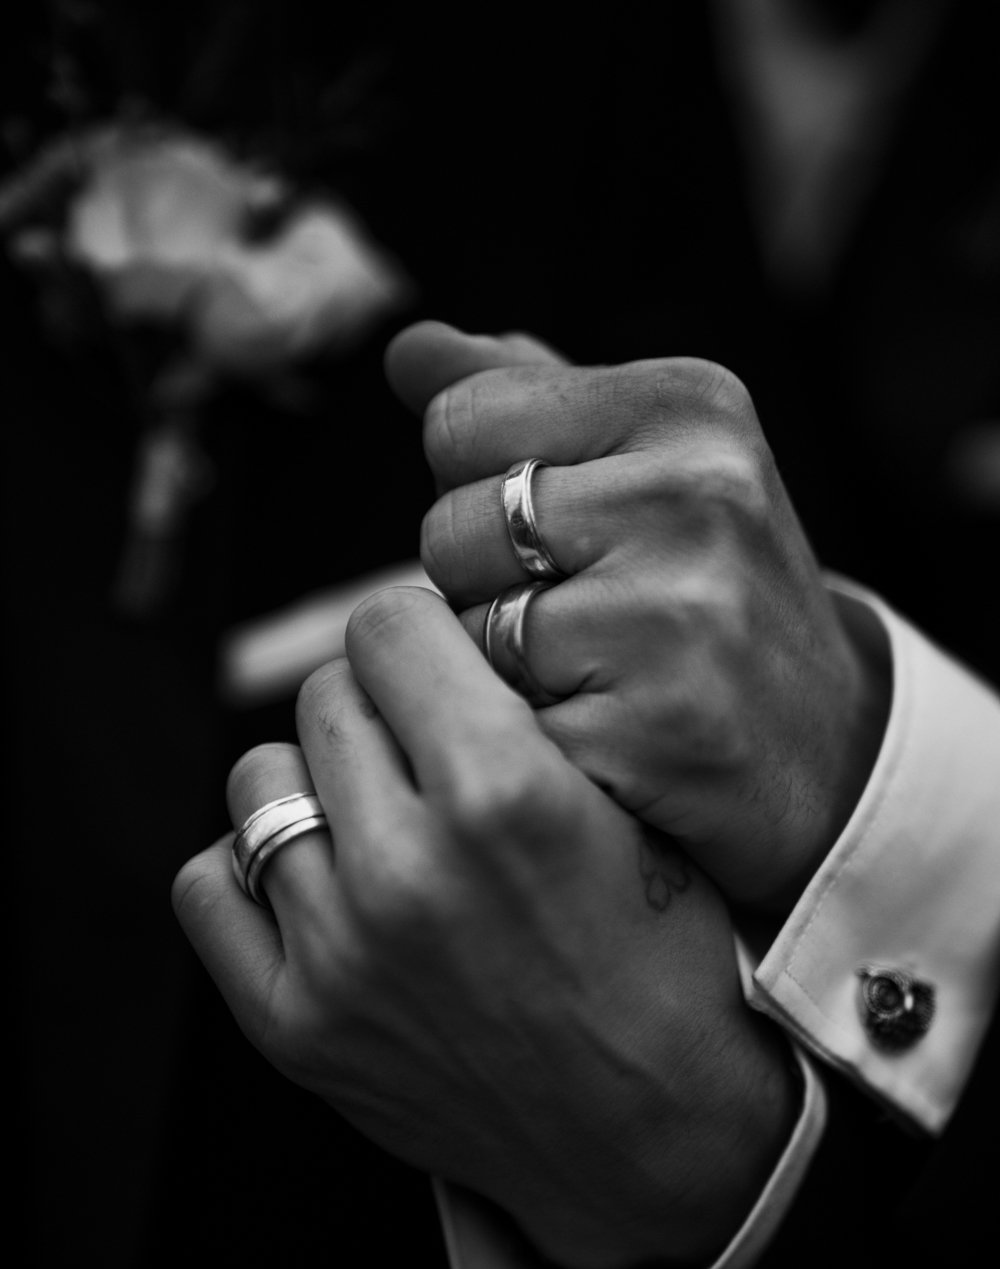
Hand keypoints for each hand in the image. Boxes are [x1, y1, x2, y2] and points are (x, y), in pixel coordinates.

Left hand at [173, 588, 795, 1268]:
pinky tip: (321, 883)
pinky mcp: (293, 1027)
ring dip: (316, 782)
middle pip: (325, 697)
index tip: (438, 665)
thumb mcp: (630, 812)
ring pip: (261, 780)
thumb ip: (520, 715)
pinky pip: (208, 885)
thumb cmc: (660, 963)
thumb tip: (427, 642)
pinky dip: (253, 869)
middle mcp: (408, 868)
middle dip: (377, 706)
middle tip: (424, 753)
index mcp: (504, 792)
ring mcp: (339, 954)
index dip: (419, 637)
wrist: (653, 1135)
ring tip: (378, 822)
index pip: (388, 626)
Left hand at [385, 322, 890, 912]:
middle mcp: (696, 496)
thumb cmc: (705, 589)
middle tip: (584, 616)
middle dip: (486, 583)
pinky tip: (606, 734)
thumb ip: (525, 401)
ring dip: (502, 667)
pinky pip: (502, 722)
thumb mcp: (647, 462)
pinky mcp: (658, 726)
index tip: (562, 530)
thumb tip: (407, 347)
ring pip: (466, 629)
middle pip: (448, 528)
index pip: (458, 421)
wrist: (827, 744)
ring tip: (595, 674)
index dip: (479, 488)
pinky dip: (532, 738)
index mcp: (690, 406)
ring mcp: (682, 614)